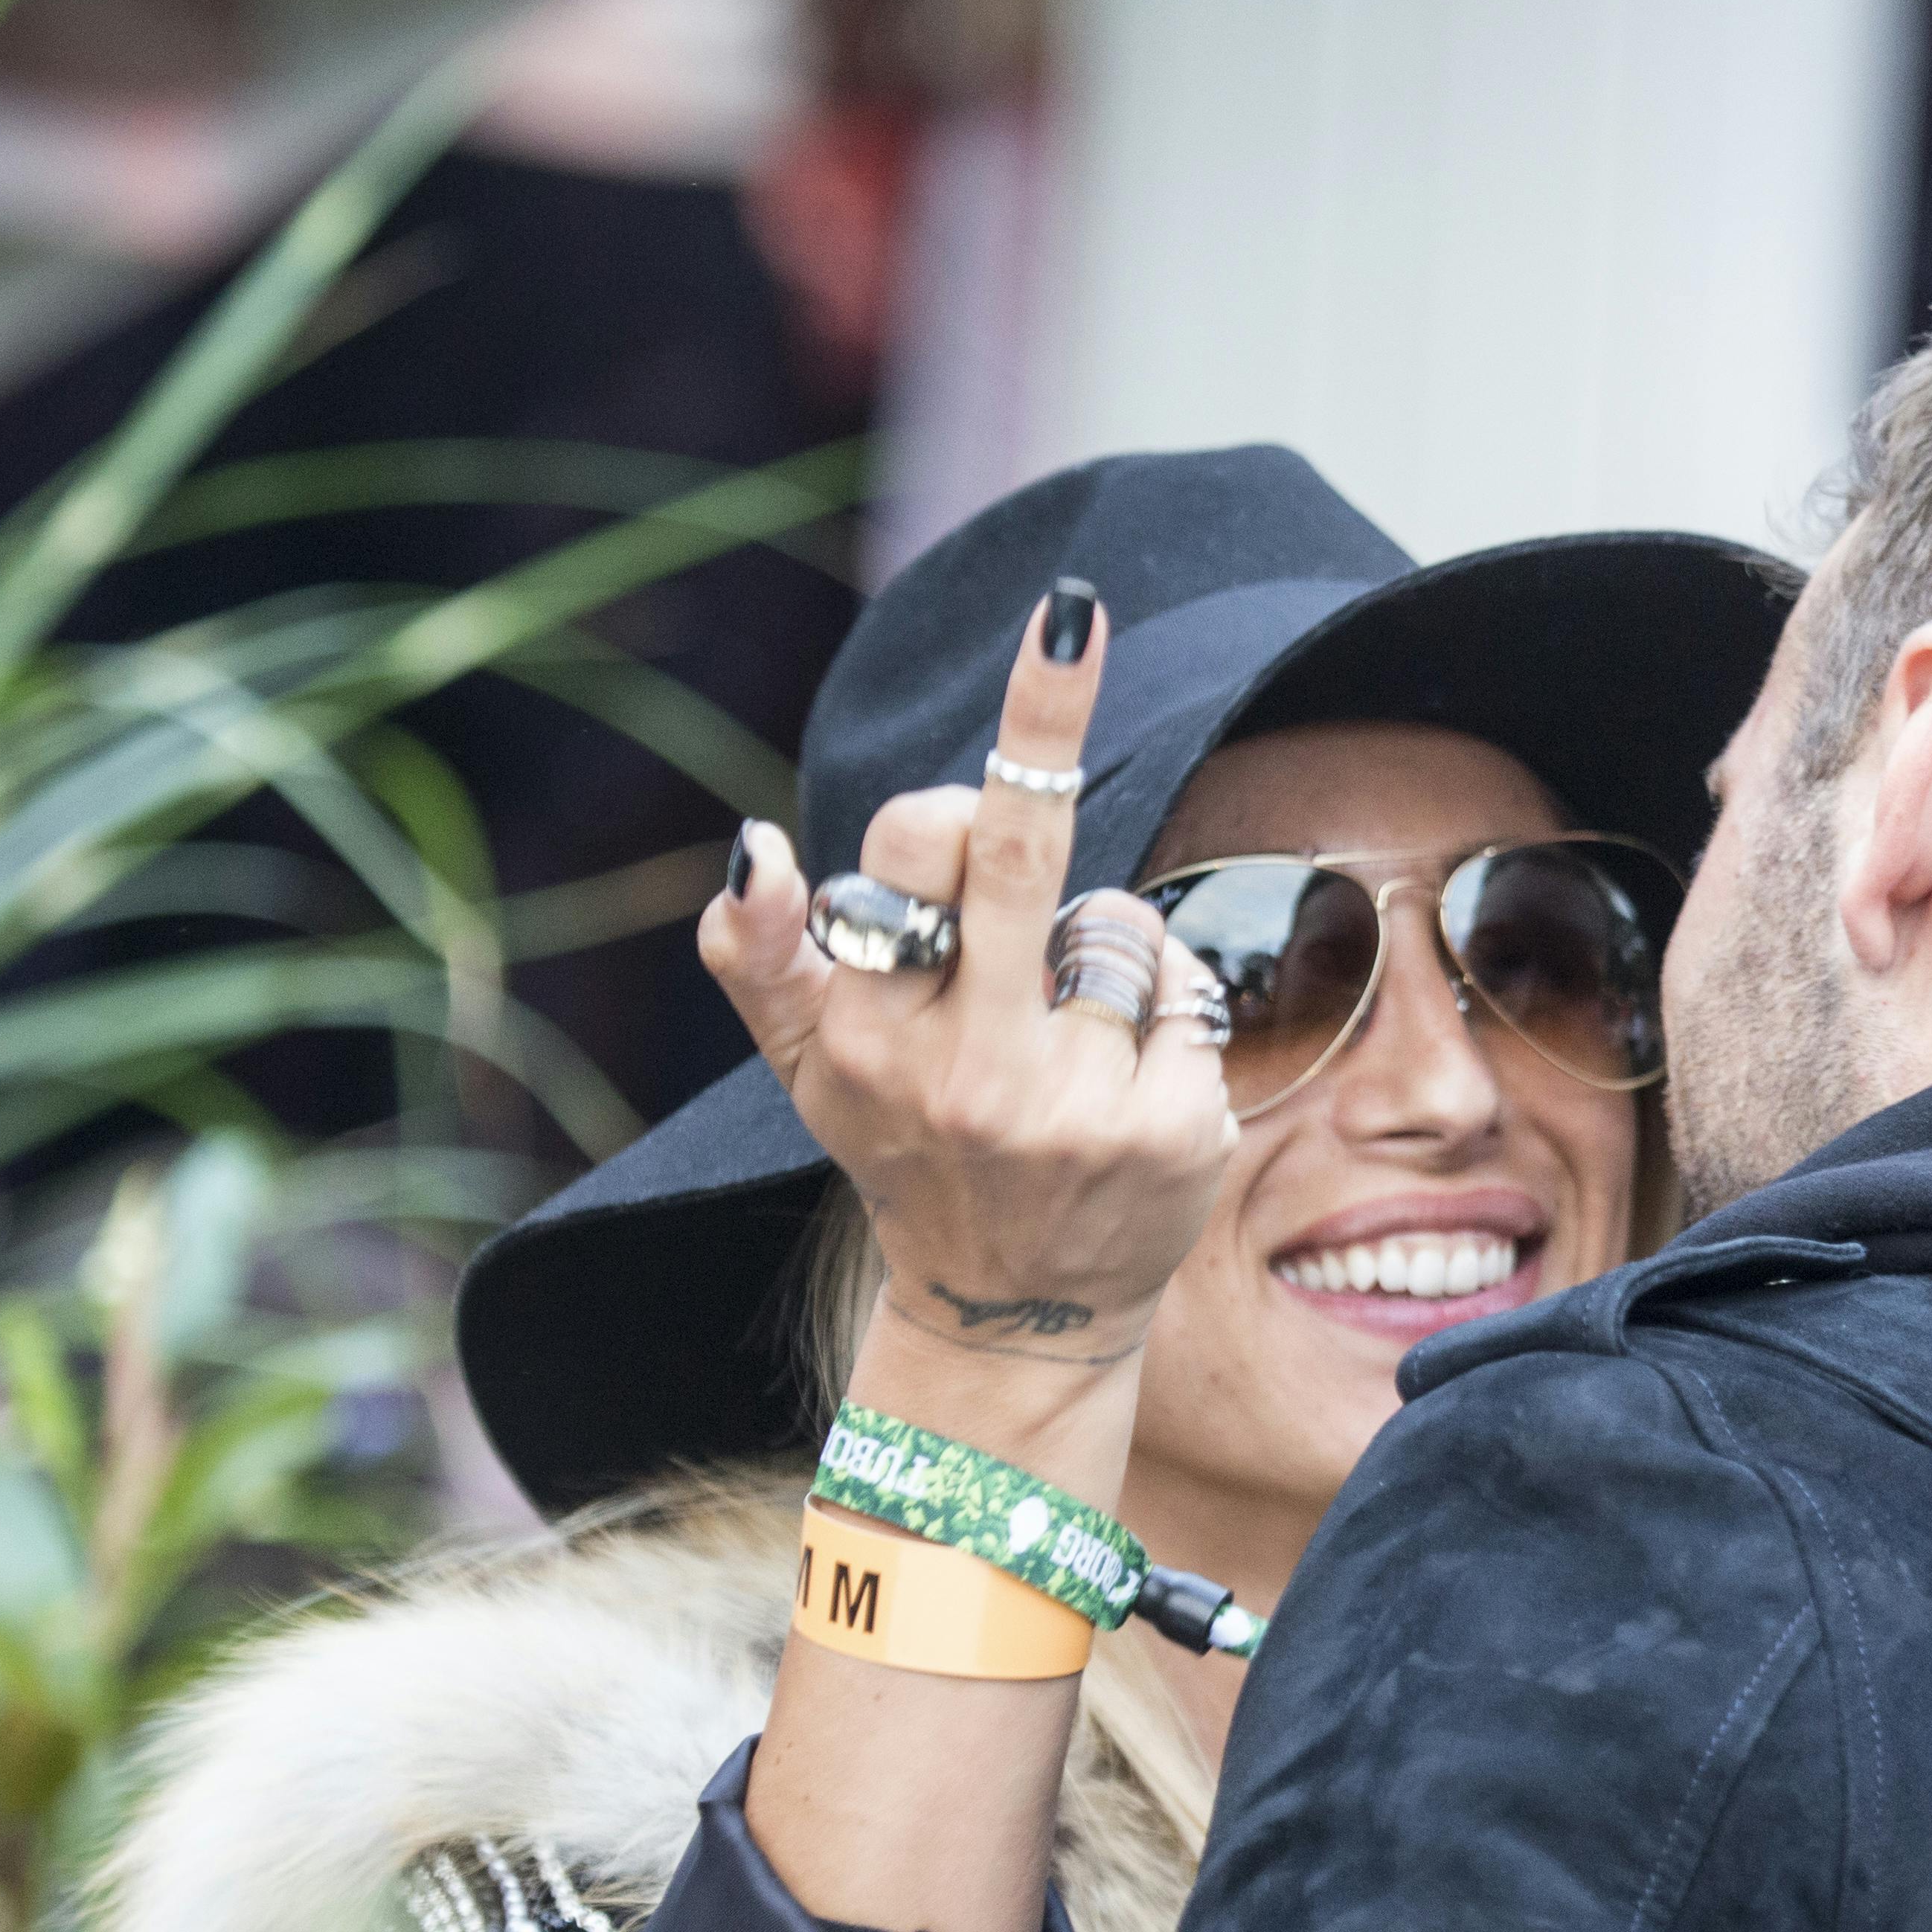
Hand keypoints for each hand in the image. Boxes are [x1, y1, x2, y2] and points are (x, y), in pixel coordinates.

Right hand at [699, 586, 1237, 1367]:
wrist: (1014, 1315)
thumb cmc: (915, 1152)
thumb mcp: (814, 1074)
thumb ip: (765, 961)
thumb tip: (749, 849)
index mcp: (866, 1037)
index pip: (890, 873)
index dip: (932, 790)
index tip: (987, 666)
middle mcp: (959, 1073)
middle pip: (1010, 853)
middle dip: (1040, 723)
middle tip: (1067, 615)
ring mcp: (1070, 1106)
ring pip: (1113, 925)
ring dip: (1099, 952)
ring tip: (1064, 1036)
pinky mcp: (1170, 1133)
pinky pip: (1181, 993)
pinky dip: (1161, 1018)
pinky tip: (1125, 1086)